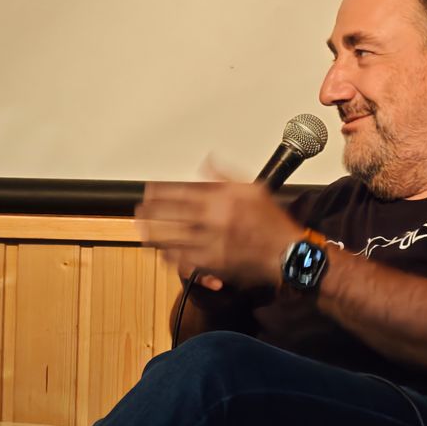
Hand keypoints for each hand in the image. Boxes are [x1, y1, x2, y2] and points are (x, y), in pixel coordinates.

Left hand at [136, 180, 301, 288]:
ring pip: (174, 238)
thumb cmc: (274, 223)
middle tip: (139, 210)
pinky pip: (185, 259)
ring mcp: (213, 243)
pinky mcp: (214, 263)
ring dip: (155, 234)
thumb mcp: (254, 189)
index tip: (150, 189)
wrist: (287, 253)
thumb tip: (207, 162)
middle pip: (173, 214)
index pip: (183, 191)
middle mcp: (215, 220)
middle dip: (152, 211)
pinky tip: (162, 252)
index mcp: (224, 200)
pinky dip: (170, 255)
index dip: (162, 190)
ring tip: (142, 230)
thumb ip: (226, 174)